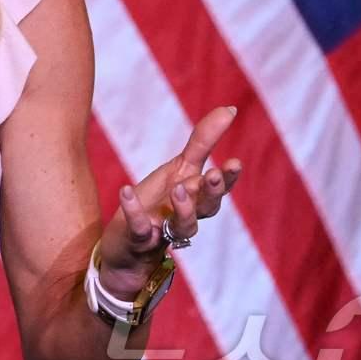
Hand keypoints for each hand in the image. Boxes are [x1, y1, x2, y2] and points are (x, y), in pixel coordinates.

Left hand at [96, 107, 242, 299]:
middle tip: (215, 174)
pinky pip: (140, 229)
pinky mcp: (139, 240)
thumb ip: (203, 141)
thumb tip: (230, 109)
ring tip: (177, 188)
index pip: (219, 188)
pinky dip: (134, 211)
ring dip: (184, 207)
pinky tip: (126, 190)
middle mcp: (185, 216)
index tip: (235, 163)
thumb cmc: (156, 204)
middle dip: (213, 192)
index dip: (229, 178)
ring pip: (183, 226)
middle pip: (207, 208)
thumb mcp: (178, 169)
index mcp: (196, 197)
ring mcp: (164, 230)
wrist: (125, 250)